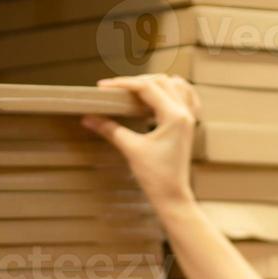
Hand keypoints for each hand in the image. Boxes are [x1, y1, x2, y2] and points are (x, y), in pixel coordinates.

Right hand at [82, 73, 199, 207]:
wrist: (173, 196)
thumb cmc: (155, 176)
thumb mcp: (131, 150)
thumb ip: (110, 130)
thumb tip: (88, 118)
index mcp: (174, 116)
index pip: (147, 88)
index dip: (123, 84)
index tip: (103, 87)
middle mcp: (185, 113)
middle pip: (161, 81)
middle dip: (136, 82)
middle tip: (115, 90)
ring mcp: (189, 118)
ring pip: (175, 85)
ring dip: (155, 83)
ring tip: (135, 89)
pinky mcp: (188, 126)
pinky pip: (187, 97)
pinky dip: (173, 90)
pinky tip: (161, 94)